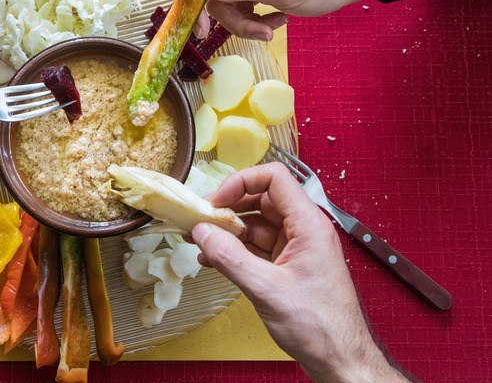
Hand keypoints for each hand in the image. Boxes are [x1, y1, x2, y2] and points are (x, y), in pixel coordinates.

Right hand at [189, 163, 409, 381]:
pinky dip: (234, 251)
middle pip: (260, 200)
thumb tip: (202, 233)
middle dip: (228, 207)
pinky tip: (212, 260)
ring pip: (255, 226)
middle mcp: (303, 231)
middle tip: (201, 219)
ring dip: (227, 232)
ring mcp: (295, 249)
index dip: (241, 181)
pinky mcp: (287, 267)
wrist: (339, 358)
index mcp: (308, 225)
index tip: (215, 199)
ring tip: (200, 241)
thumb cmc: (320, 325)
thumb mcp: (266, 289)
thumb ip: (230, 257)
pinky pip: (256, 248)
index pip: (274, 178)